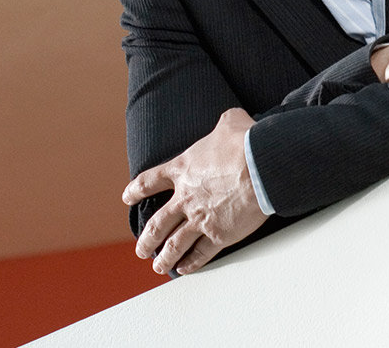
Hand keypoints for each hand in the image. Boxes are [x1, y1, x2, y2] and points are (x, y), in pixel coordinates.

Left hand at [122, 108, 269, 275]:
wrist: (261, 166)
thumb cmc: (245, 142)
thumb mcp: (230, 121)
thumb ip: (224, 122)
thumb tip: (231, 119)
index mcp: (183, 169)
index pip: (151, 182)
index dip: (136, 190)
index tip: (128, 198)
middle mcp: (186, 197)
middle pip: (158, 223)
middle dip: (147, 239)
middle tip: (141, 249)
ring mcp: (200, 218)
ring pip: (174, 243)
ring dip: (164, 257)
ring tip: (158, 266)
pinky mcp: (219, 235)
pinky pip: (200, 253)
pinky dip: (191, 264)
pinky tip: (185, 269)